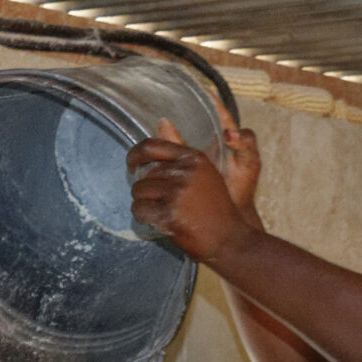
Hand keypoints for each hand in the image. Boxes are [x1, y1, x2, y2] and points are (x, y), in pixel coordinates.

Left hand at [129, 121, 254, 261]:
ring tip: (158, 212)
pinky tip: (156, 220)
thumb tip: (161, 122)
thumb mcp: (205, 173)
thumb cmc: (216, 209)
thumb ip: (182, 152)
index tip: (131, 165)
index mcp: (193, 158)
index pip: (151, 146)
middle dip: (145, 189)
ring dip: (143, 203)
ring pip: (139, 192)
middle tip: (157, 202)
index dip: (135, 155)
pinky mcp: (169, 214)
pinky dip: (143, 216)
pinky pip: (140, 210)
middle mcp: (184, 172)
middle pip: (144, 175)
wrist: (229, 239)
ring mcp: (176, 193)